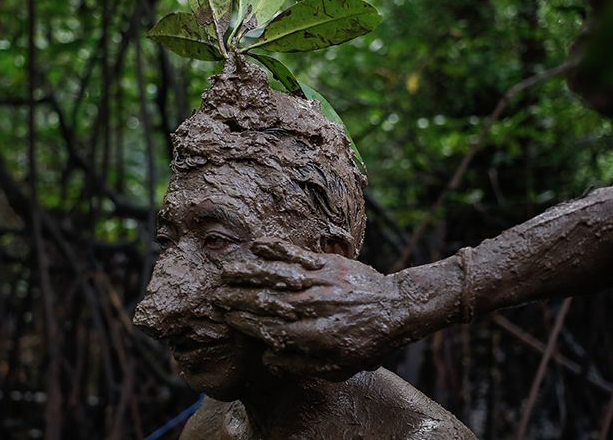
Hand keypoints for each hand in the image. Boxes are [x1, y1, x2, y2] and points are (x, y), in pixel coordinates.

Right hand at [213, 237, 410, 380]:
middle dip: (237, 298)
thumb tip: (268, 359)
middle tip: (216, 295)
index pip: (267, 327)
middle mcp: (310, 306)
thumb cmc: (366, 342)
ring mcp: (317, 282)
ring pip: (275, 276)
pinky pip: (296, 254)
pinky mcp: (326, 264)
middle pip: (265, 300)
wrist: (396, 308)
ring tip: (226, 272)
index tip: (226, 317)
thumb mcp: (336, 368)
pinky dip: (275, 249)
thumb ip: (300, 365)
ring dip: (248, 273)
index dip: (243, 322)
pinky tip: (257, 245)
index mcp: (310, 334)